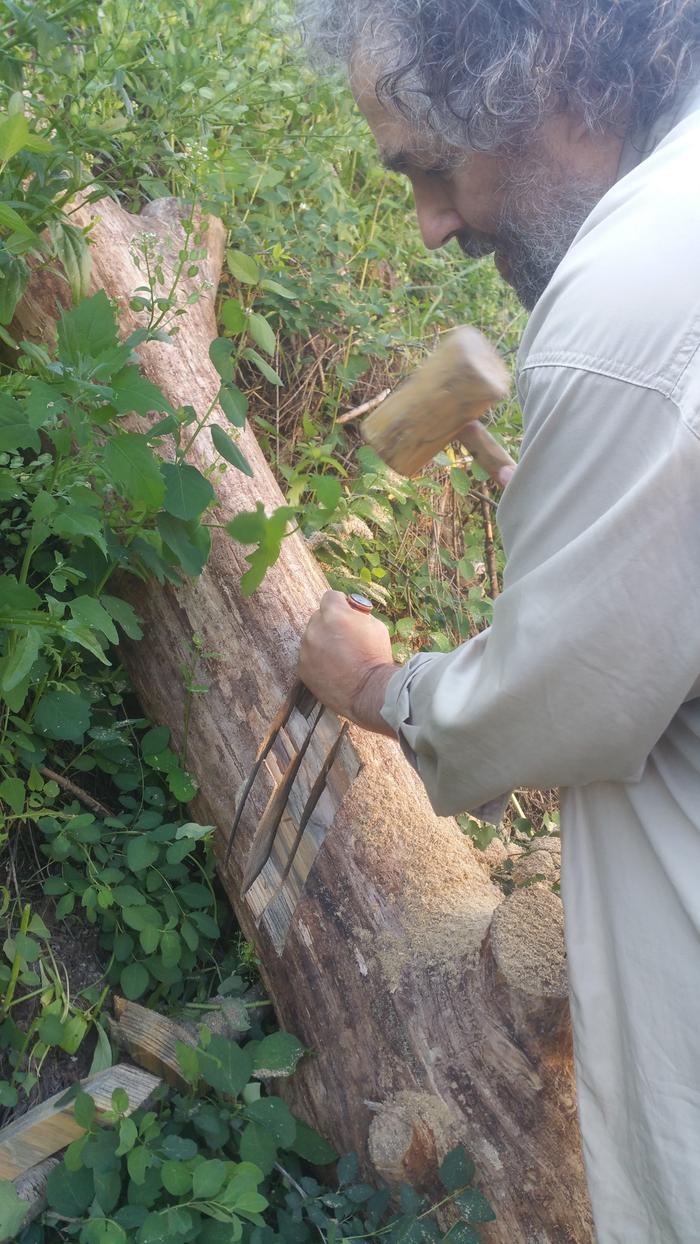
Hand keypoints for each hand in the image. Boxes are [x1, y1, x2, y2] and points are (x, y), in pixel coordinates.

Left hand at [298, 591, 398, 734]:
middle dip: (330, 624)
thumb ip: (357, 614)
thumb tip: (350, 610)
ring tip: (340, 657)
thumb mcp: (375, 624)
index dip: (341, 603)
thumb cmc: (377, 656)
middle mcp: (315, 628)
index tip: (347, 612)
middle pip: (318, 617)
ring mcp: (306, 649)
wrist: (370, 691)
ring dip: (322, 642)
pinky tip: (333, 668)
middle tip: (345, 638)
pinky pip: (307, 657)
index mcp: (334, 613)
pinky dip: (317, 660)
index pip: (330, 596)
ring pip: (312, 638)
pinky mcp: (302, 668)